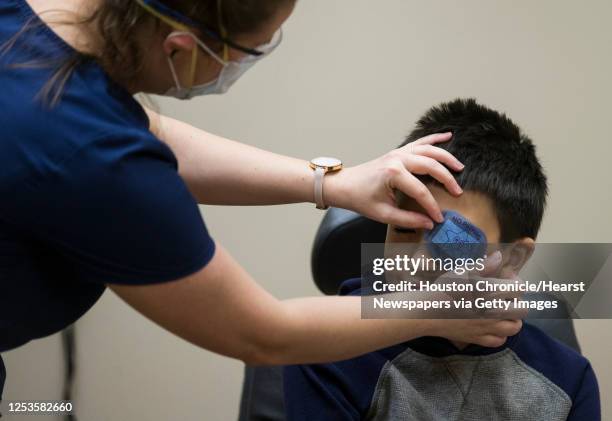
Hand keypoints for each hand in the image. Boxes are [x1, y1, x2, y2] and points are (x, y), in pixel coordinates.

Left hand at [325, 132, 463, 228]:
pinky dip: (434, 138)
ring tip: (460, 168)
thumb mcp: (383, 214)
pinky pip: (420, 142)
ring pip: (429, 151)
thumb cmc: (360, 199)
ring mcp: (398, 152)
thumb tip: (429, 223)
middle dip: (447, 180)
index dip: (432, 206)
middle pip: (431, 166)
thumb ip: (407, 219)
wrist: (344, 185)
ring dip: (446, 157)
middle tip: (458, 192)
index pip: (421, 192)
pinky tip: (448, 135)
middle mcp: (398, 159)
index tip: (439, 218)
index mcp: (393, 174)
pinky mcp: (398, 151)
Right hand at [430, 250, 524, 347]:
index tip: (505, 279)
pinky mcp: (478, 339)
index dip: (515, 281)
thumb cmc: (443, 289)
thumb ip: (483, 266)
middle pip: (522, 310)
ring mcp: (487, 327)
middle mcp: (493, 311)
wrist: (427, 311)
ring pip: (514, 327)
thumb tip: (499, 256)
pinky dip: (500, 335)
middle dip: (517, 301)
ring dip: (512, 319)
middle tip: (505, 297)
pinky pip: (499, 340)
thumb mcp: (461, 272)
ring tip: (501, 312)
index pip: (519, 288)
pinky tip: (491, 326)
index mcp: (491, 292)